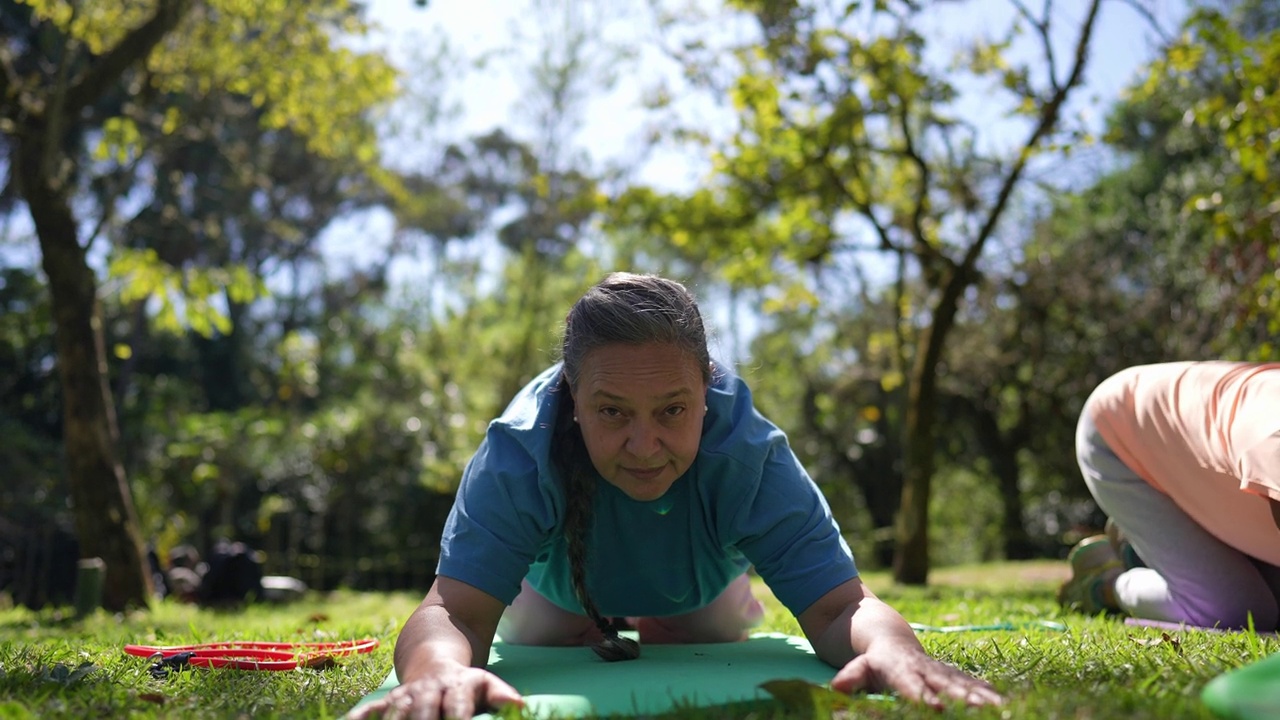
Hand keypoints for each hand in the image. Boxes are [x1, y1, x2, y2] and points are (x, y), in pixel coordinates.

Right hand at [345, 664, 522, 719]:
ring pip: (395, 714)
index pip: (457, 709)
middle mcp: (428, 692)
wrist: (433, 654)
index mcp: (455, 689)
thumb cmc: (465, 682)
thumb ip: (501, 695)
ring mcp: (405, 696)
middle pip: (423, 714)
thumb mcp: (485, 683)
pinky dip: (359, 719)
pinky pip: (369, 712)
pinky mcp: (387, 701)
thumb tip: (522, 706)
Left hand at [830, 645, 1003, 707]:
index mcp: (900, 669)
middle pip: (946, 685)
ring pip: (963, 684)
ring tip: (1002, 708)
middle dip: (965, 697)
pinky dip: (987, 692)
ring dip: (982, 696)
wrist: (884, 633)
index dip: (924, 697)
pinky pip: (969, 683)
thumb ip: (851, 676)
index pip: (912, 687)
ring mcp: (938, 670)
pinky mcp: (948, 674)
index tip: (937, 708)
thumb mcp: (856, 666)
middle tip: (983, 708)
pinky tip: (1004, 703)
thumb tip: (836, 687)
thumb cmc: (869, 657)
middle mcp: (923, 669)